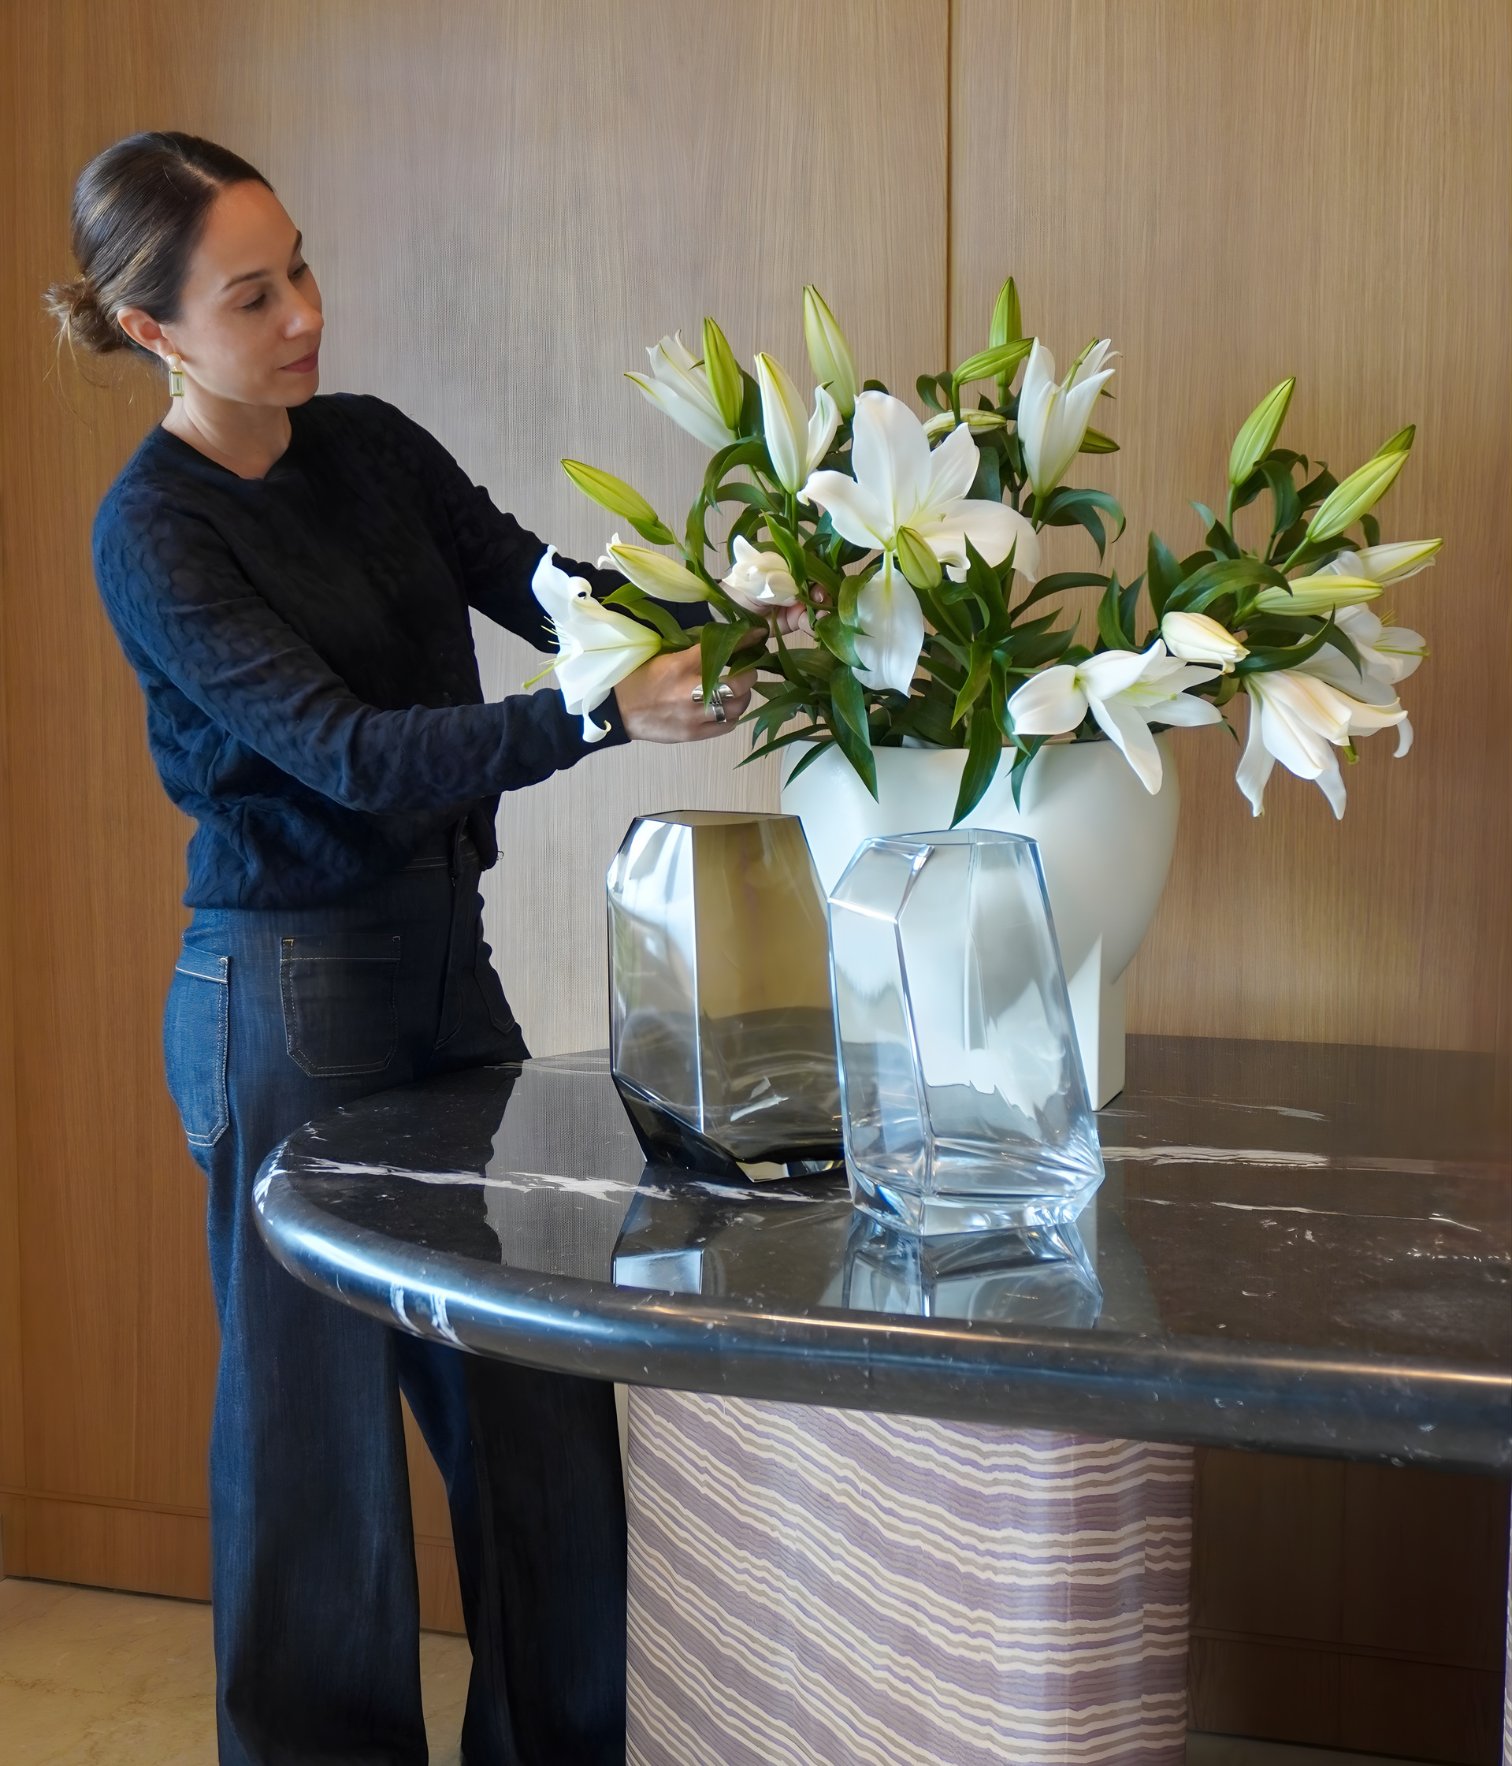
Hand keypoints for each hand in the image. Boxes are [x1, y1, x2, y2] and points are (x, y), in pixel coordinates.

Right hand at [612, 643, 755, 743]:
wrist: (615, 711)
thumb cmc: (636, 678)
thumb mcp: (661, 655)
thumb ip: (690, 651)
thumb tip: (720, 642)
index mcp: (679, 666)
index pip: (721, 650)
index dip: (744, 641)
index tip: (758, 635)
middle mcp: (690, 692)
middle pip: (738, 684)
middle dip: (748, 674)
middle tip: (746, 669)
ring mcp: (693, 717)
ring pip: (737, 707)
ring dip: (743, 696)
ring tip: (737, 690)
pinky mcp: (693, 735)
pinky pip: (726, 726)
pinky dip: (731, 715)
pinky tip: (726, 708)